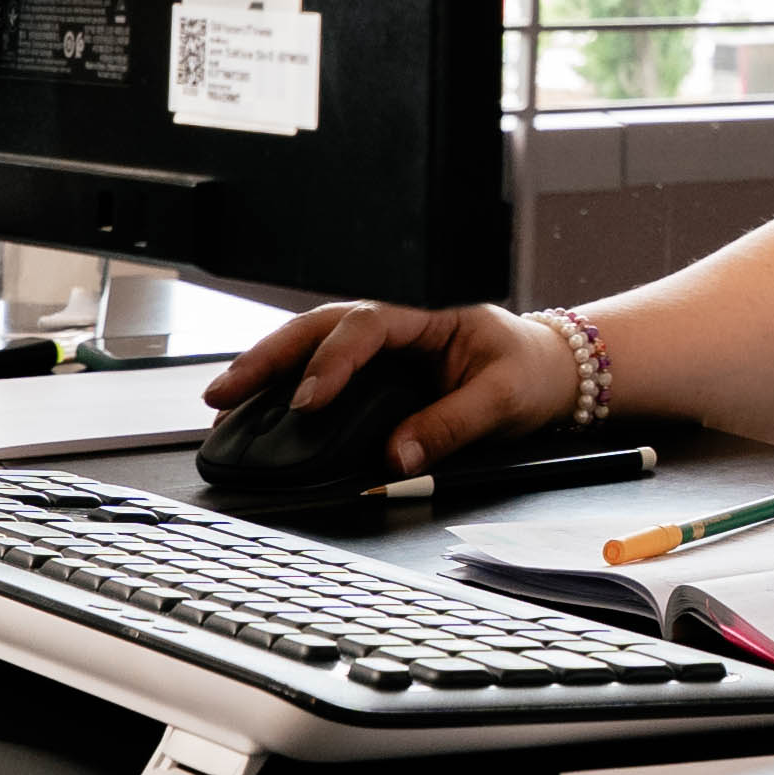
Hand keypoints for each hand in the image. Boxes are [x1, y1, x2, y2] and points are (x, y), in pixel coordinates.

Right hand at [201, 294, 571, 472]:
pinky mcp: (374, 376)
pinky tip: (253, 411)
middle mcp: (395, 327)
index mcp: (427, 317)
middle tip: (225, 390)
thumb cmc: (529, 372)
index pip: (366, 327)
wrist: (552, 371)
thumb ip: (451, 425)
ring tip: (221, 402)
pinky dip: (283, 390)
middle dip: (268, 357)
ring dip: (265, 371)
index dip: (332, 362)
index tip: (310, 400)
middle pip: (318, 329)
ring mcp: (381, 350)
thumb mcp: (503, 398)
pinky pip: (321, 374)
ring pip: (310, 348)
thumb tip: (397, 458)